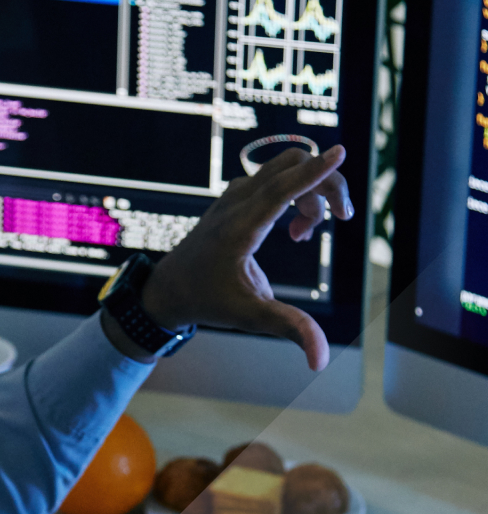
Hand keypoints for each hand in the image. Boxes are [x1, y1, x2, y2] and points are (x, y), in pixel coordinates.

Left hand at [140, 145, 353, 371]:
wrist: (171, 288)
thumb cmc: (208, 301)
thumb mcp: (249, 317)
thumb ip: (288, 329)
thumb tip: (321, 360)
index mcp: (239, 228)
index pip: (280, 189)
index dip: (312, 173)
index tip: (340, 153)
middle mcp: (236, 203)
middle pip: (291, 167)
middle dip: (326, 185)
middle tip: (342, 218)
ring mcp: (235, 194)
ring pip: (285, 169)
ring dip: (311, 192)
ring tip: (306, 235)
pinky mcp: (237, 196)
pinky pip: (276, 178)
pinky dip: (297, 193)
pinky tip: (294, 231)